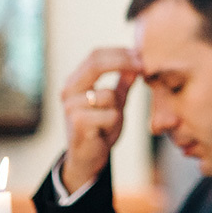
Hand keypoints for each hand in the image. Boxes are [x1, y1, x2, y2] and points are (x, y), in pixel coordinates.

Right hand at [59, 48, 140, 192]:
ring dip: (118, 108)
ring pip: (108, 95)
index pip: (95, 56)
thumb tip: (135, 63)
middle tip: (142, 66)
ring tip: (110, 121)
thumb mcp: (115, 101)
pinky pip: (110, 115)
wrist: (87, 159)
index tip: (140, 57)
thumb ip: (123, 82)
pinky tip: (104, 132)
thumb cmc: (100, 128)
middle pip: (95, 64)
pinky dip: (114, 123)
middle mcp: (69, 90)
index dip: (119, 53)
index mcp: (76, 82)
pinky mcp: (77, 123)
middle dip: (122, 62)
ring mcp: (71, 107)